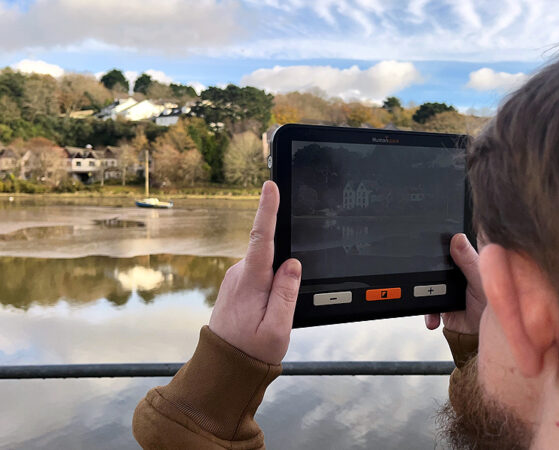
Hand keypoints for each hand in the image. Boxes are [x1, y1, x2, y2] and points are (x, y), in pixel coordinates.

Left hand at [209, 181, 300, 364]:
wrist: (222, 368)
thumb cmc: (250, 352)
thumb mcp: (277, 328)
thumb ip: (287, 292)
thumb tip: (292, 264)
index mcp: (250, 282)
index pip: (260, 238)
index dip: (267, 210)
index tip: (270, 187)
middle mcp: (238, 275)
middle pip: (269, 254)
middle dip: (284, 269)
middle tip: (281, 308)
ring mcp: (234, 280)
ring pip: (265, 268)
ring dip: (275, 284)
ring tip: (269, 319)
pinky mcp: (235, 286)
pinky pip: (258, 277)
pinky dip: (267, 288)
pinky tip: (263, 313)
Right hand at [424, 233, 485, 334]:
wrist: (482, 335)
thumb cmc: (491, 304)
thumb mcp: (480, 278)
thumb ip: (469, 259)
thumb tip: (457, 238)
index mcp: (464, 263)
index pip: (448, 248)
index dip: (439, 244)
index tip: (429, 243)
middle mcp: (452, 275)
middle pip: (432, 265)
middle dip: (426, 271)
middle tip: (430, 278)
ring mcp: (443, 290)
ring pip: (425, 285)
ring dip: (423, 294)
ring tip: (433, 303)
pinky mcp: (438, 306)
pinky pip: (426, 306)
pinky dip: (428, 313)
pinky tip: (433, 319)